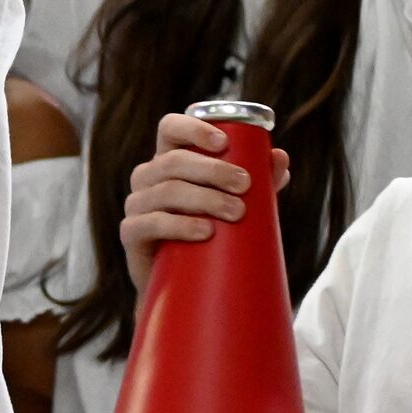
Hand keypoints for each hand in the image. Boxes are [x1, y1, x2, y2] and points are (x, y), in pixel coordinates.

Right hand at [121, 111, 293, 292]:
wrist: (183, 284)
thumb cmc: (210, 233)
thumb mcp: (236, 202)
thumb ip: (259, 181)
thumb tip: (280, 158)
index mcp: (169, 159)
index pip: (170, 128)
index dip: (193, 128)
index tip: (224, 142)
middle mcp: (147, 176)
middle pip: (174, 161)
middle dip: (212, 170)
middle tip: (245, 185)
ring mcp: (136, 204)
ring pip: (166, 191)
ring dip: (205, 198)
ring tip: (236, 212)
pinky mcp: (131, 233)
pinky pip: (151, 223)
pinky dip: (181, 225)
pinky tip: (206, 231)